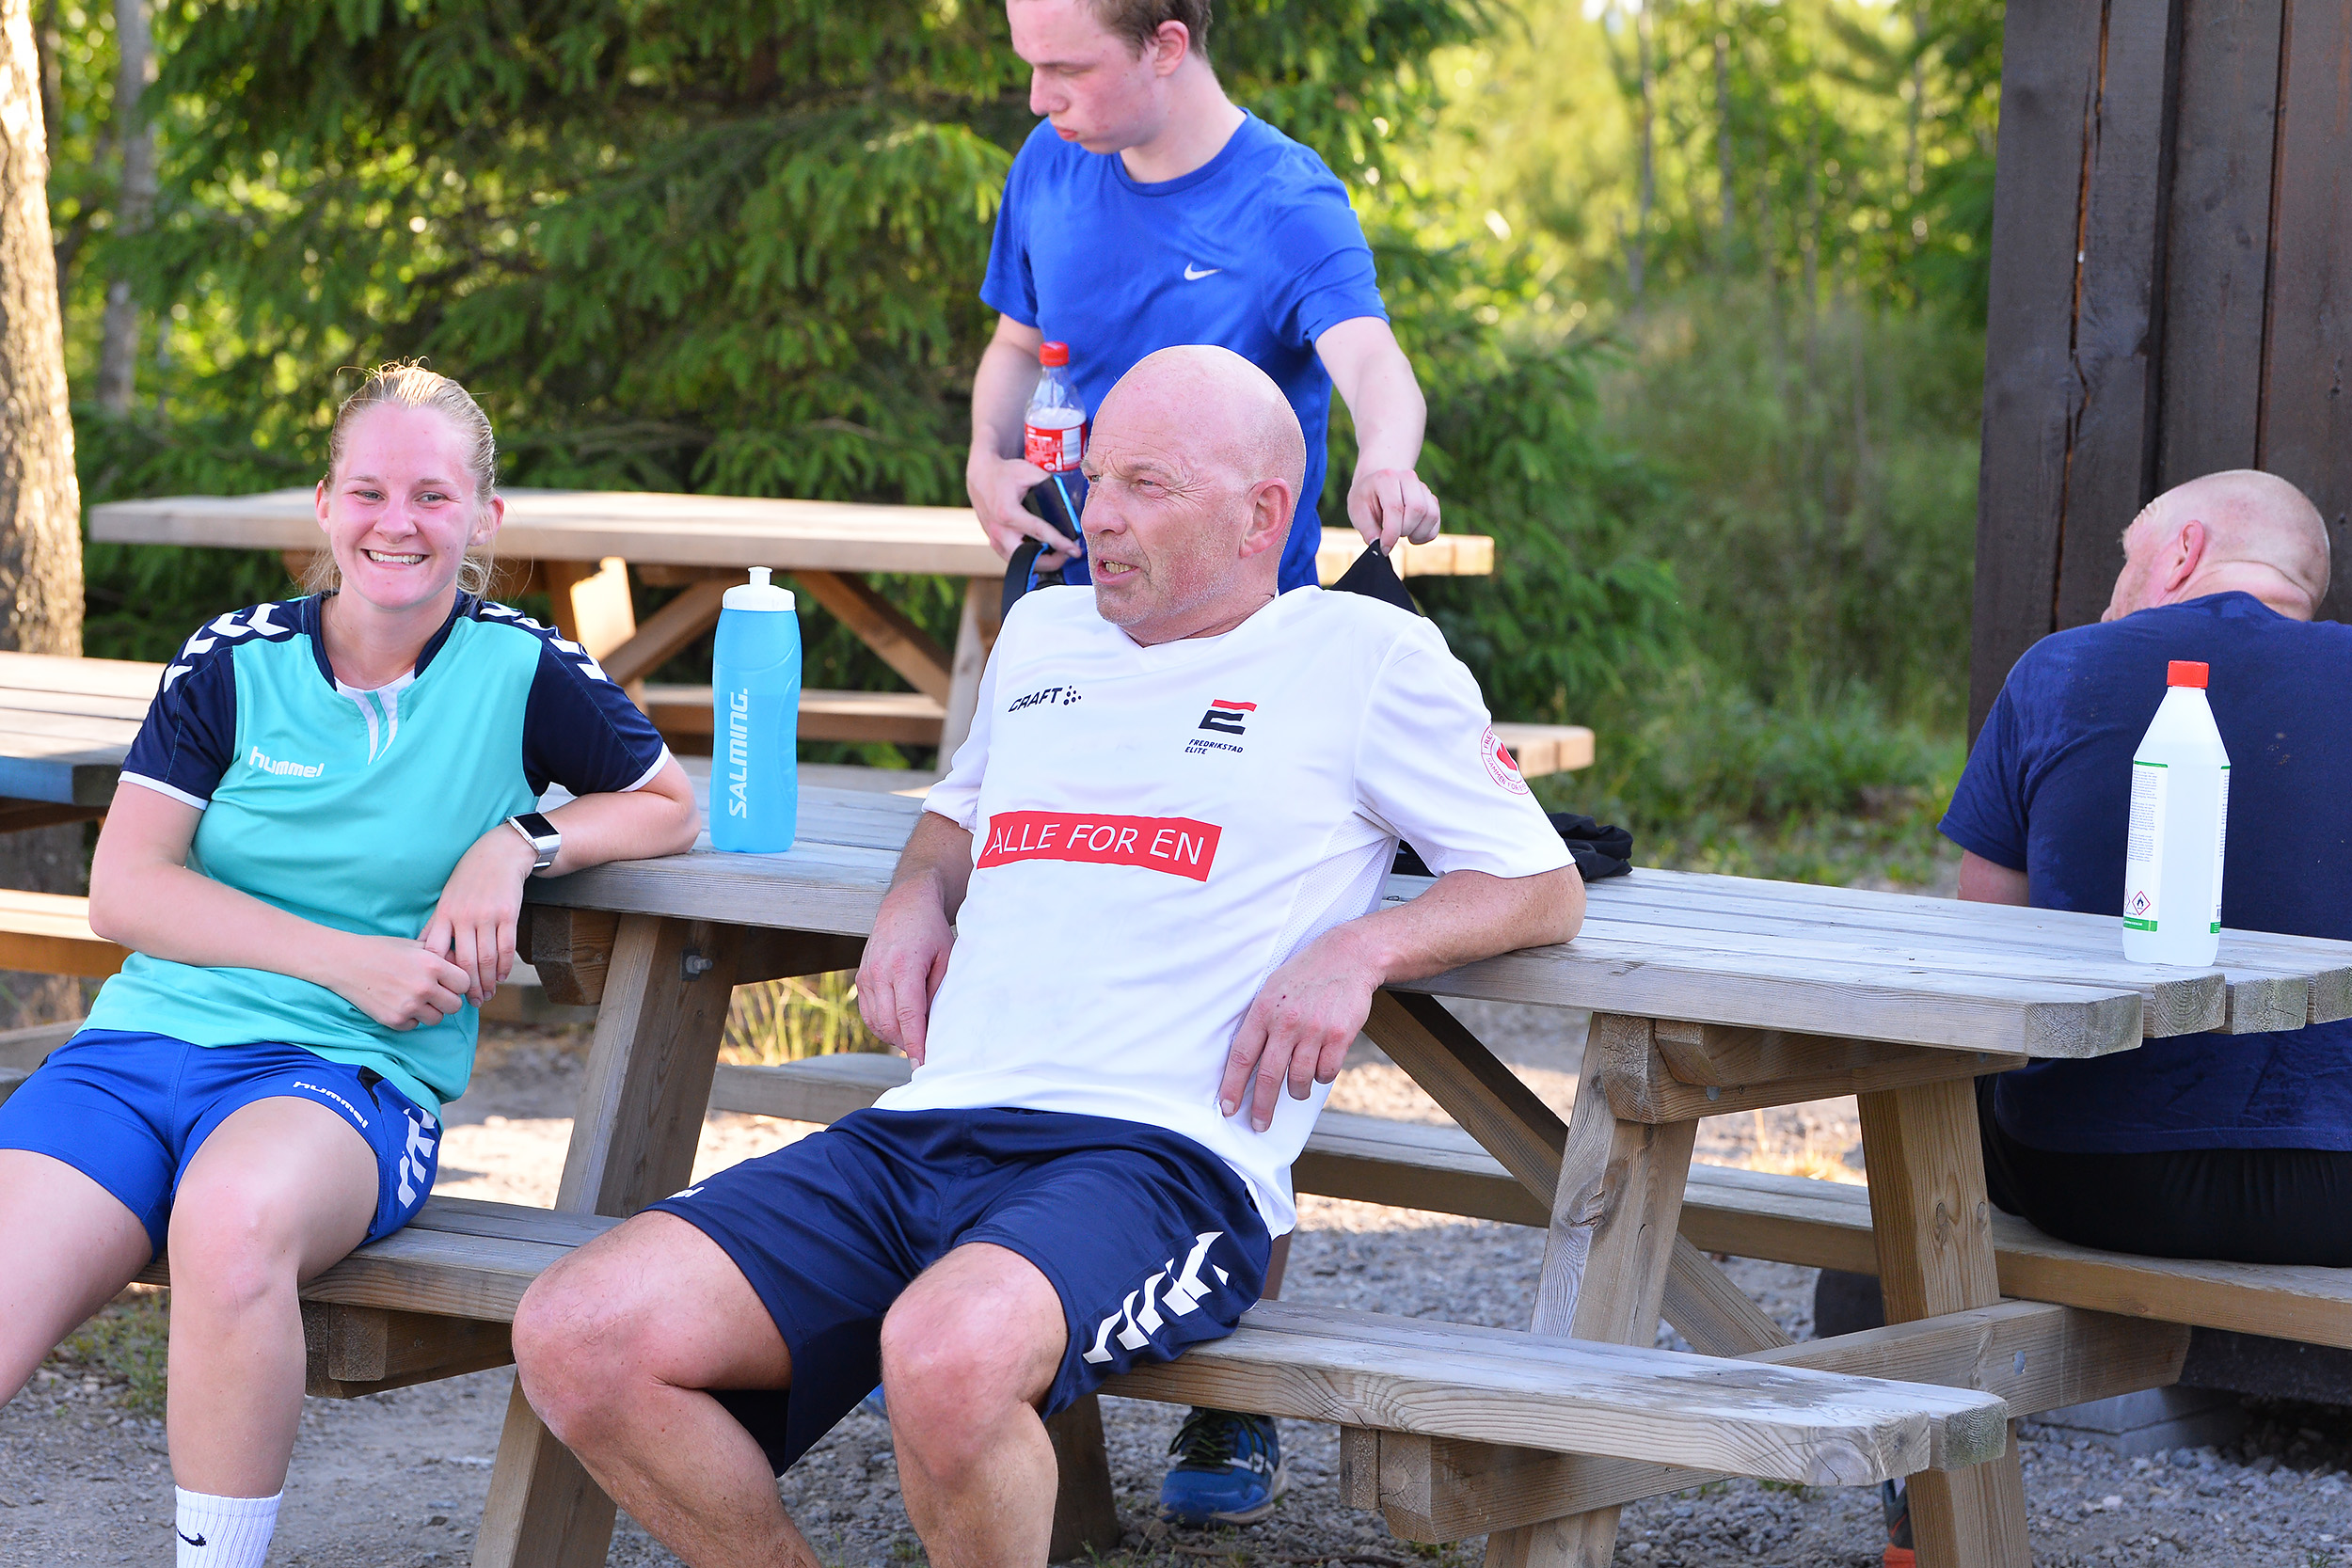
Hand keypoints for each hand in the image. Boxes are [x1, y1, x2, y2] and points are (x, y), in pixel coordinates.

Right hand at [329, 934, 473, 1030]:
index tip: (448, 980)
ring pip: (437, 1019)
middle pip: (455, 1005)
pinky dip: (410, 1018)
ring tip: (415, 997)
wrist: (345, 962)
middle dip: (447, 999)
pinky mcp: (395, 1020)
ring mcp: (409, 1006)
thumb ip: (442, 957)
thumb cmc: (382, 950)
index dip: (457, 982)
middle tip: (433, 992)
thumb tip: (465, 966)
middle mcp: (424, 987)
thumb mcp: (416, 946)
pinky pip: (415, 1025)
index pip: (465, 983)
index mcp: (432, 965)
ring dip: (430, 1010)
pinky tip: (398, 1002)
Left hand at [420, 824, 536, 1005]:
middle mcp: (464, 916)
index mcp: (445, 914)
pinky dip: (504, 966)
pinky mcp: (508, 914)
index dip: (440, 976)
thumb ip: (436, 926)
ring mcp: (487, 916)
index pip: (437, 953)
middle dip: (468, 986)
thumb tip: (420, 952)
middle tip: (472, 1003)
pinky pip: (506, 947)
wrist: (498, 854)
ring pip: (487, 958)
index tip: (444, 991)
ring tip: (488, 995)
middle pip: (465, 962)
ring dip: (488, 981)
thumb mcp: (446, 899)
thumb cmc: (469, 879)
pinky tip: (502, 976)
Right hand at [856, 875, 957, 1064]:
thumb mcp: (947, 957)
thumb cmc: (932, 931)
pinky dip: (883, 1026)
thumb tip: (936, 1027)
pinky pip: (869, 1014)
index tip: (923, 1065)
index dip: (916, 1044)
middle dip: (907, 1044)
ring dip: (895, 1037)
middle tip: (927, 1052)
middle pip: (890, 1023)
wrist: (904, 904)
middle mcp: (879, 972)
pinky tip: (900, 1026)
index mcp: (904, 966)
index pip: (908, 1015)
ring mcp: (866, 976)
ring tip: (915, 1038)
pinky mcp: (860, 978)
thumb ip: (939, 990)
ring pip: (877, 1022)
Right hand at [967, 448, 1079, 570]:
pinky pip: (1013, 557)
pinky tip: (1043, 550)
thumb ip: (1050, 486)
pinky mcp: (994, 542)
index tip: (1075, 550)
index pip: (1040, 533)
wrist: (980, 477)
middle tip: (1066, 553)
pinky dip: (1029, 558)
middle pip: (1027, 558)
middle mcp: (999, 530)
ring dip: (1041, 561)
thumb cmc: (1004, 474)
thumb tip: (1069, 503)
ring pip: (1019, 562)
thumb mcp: (1029, 472)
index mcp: (1008, 513)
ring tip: (1058, 552)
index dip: (1060, 543)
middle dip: (1050, 561)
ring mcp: (994, 539)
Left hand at [1218, 929, 1382, 1132]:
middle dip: (1262, 1106)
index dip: (1232, 1085)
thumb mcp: (1272, 988)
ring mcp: (1315, 1030)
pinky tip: (1320, 1067)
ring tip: (1296, 1090)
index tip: (1228, 1107)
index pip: (1242, 1056)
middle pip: (1269, 1076)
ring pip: (1299, 1079)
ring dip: (1296, 1092)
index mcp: (1264, 1009)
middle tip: (1259, 1124)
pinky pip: (1326, 1072)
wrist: (1348, 956)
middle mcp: (1287, 1021)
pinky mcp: (1340, 1036)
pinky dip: (1321, 1077)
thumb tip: (1246, 1062)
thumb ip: (1260, 1022)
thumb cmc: (1305, 975)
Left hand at [1347, 465, 1440, 552]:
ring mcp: (1422, 488)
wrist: (1376, 483)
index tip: (1384, 547)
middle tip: (1393, 535)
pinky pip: (1436, 521)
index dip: (1391, 533)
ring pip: (1431, 515)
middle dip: (1405, 530)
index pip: (1395, 508)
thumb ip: (1367, 530)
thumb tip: (1380, 547)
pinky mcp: (1431, 499)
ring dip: (1417, 533)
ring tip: (1402, 534)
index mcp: (1386, 478)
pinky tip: (1412, 534)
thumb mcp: (1357, 512)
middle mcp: (1408, 478)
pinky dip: (1426, 534)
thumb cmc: (1366, 498)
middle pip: (1418, 509)